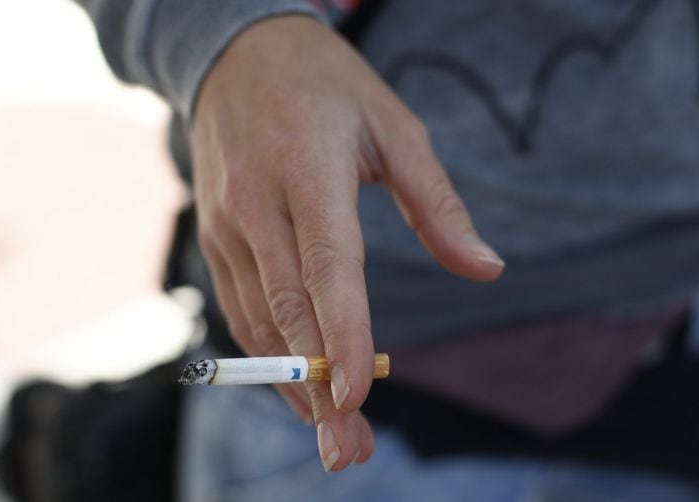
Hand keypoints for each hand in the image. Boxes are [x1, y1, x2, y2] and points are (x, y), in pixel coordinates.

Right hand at [190, 15, 504, 471]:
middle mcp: (256, 203)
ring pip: (259, 320)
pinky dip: (269, 353)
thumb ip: (436, 203)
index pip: (326, 265)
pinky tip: (296, 386)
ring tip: (331, 434)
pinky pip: (239, 306)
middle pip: (289, 310)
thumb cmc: (325, 86)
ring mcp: (226, 223)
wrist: (235, 53)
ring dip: (291, 385)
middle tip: (348, 449)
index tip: (356, 395)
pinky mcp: (211, 235)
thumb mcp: (394, 126)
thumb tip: (486, 269)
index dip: (340, 333)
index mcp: (308, 170)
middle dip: (318, 388)